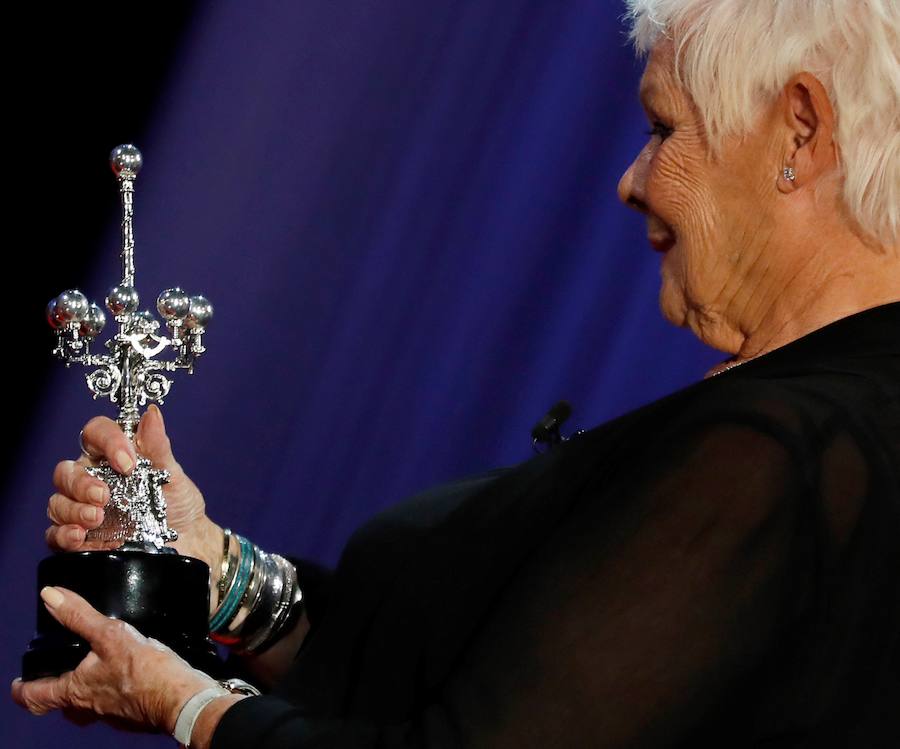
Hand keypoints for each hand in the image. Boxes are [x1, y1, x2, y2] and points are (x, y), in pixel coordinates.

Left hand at [11, 586, 221, 736]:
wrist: (183, 699)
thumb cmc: (148, 673)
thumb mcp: (111, 635)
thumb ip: (80, 616)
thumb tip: (52, 597)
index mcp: (76, 691)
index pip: (35, 697)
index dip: (23, 689)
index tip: (18, 683)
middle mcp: (89, 708)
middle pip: (61, 704)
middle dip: (56, 690)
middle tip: (57, 673)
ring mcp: (113, 714)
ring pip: (88, 705)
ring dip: (86, 689)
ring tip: (95, 668)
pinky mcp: (135, 713)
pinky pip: (115, 703)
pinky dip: (114, 690)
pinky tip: (129, 674)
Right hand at [45, 405, 223, 573]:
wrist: (187, 538)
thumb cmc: (176, 501)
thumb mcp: (172, 473)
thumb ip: (158, 446)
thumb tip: (152, 413)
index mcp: (112, 455)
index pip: (95, 434)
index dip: (107, 442)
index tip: (127, 463)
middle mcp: (92, 478)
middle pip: (66, 471)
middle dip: (81, 483)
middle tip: (103, 496)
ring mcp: (82, 507)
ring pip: (58, 502)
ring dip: (73, 510)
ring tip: (97, 519)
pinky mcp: (81, 537)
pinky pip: (56, 535)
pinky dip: (65, 536)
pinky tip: (81, 537)